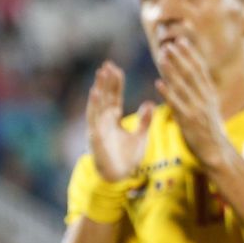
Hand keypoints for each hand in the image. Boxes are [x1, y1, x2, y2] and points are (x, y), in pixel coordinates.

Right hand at [86, 62, 153, 182]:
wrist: (120, 178)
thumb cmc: (128, 157)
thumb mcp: (141, 136)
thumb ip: (145, 120)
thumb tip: (150, 103)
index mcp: (113, 119)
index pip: (113, 97)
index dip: (114, 83)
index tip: (116, 68)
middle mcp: (103, 121)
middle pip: (104, 97)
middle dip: (105, 81)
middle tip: (107, 64)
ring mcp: (98, 128)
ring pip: (97, 104)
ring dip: (99, 88)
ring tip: (100, 73)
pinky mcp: (95, 137)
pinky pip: (94, 118)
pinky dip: (94, 105)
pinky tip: (94, 92)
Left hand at [155, 39, 237, 173]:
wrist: (217, 151)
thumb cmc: (210, 129)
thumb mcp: (210, 106)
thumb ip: (201, 91)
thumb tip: (193, 77)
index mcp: (210, 94)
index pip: (200, 69)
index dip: (191, 54)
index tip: (181, 41)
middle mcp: (205, 99)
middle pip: (191, 73)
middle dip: (180, 58)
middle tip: (168, 44)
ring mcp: (198, 109)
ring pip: (183, 85)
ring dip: (172, 70)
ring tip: (162, 56)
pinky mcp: (189, 122)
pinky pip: (177, 104)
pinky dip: (168, 93)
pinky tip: (158, 83)